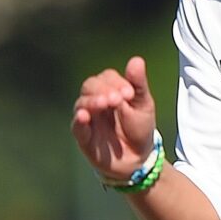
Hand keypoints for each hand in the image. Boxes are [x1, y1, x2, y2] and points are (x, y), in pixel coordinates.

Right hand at [71, 56, 159, 182]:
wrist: (138, 159)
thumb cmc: (139, 128)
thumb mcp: (144, 105)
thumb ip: (138, 84)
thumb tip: (136, 60)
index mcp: (110, 90)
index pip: (106, 77)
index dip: (116, 82)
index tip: (129, 94)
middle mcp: (96, 101)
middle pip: (90, 86)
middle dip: (103, 90)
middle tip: (118, 99)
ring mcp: (88, 119)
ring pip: (81, 103)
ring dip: (92, 101)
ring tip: (104, 104)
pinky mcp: (83, 136)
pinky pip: (76, 126)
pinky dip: (79, 119)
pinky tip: (84, 116)